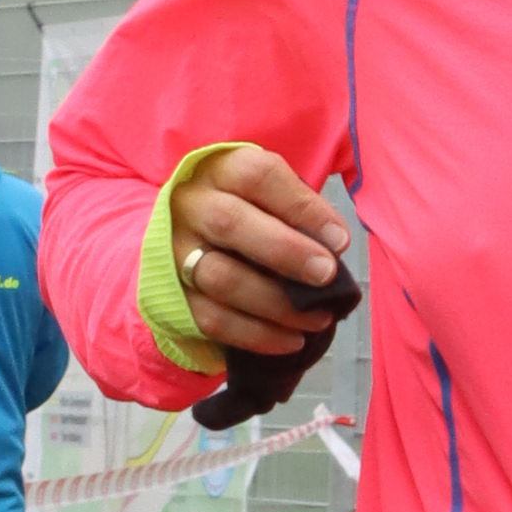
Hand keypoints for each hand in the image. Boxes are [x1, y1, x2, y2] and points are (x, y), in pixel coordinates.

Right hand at [171, 144, 352, 363]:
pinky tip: (291, 340)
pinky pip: (212, 320)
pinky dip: (257, 335)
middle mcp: (189, 206)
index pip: (258, 176)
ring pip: (221, 278)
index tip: (340, 239)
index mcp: (218, 171)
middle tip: (326, 274)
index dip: (301, 206)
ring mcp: (174, 252)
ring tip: (318, 318)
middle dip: (286, 251)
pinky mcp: (172, 296)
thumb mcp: (267, 196)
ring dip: (276, 303)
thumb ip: (298, 212)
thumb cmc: (246, 214)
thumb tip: (334, 245)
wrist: (187, 242)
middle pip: (230, 223)